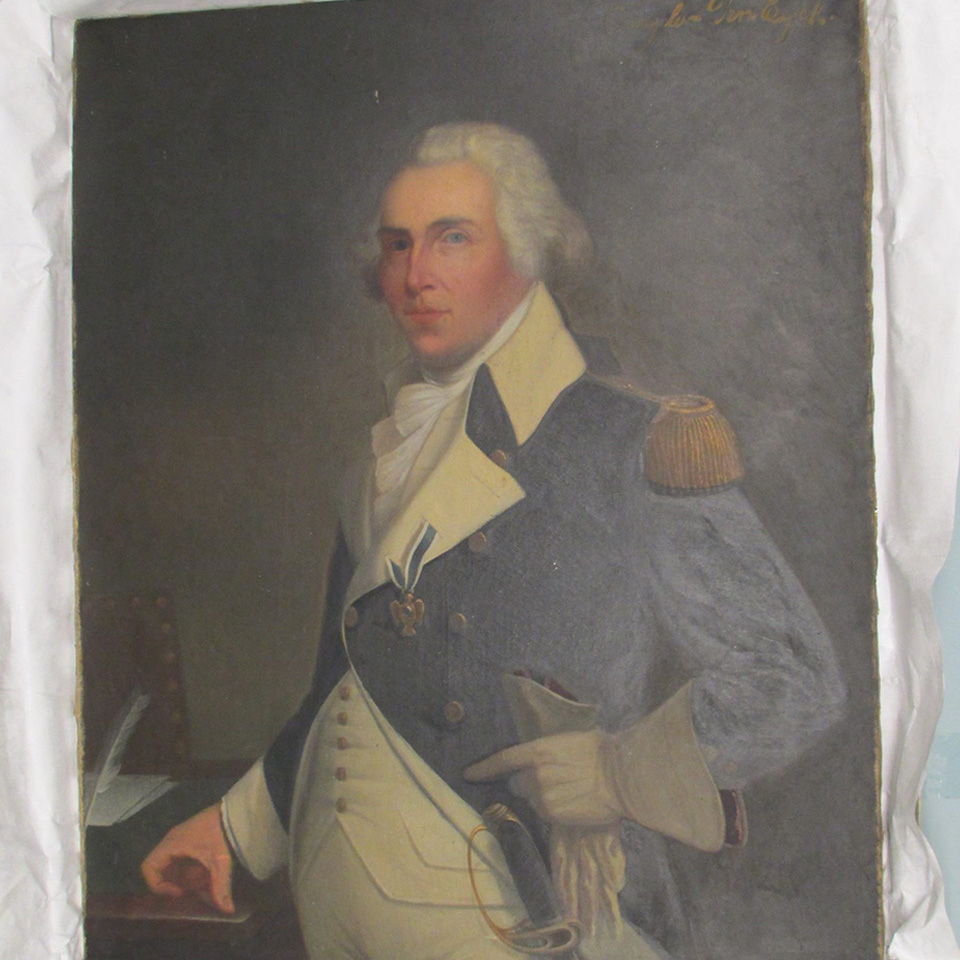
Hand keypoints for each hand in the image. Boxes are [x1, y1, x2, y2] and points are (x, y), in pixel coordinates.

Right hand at [141, 803, 235, 913]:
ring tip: (203, 883)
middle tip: (192, 891)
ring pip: (176, 865)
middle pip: (163, 869)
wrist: (237, 810)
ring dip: (187, 877)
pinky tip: (208, 874)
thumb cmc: (222, 834)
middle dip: (177, 883)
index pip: (149, 867)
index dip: (158, 885)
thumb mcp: (220, 862)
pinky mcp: (193, 837)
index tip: (179, 892)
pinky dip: (194, 869)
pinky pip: (186, 858)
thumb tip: (228, 911)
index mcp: (171, 844)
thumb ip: (221, 888)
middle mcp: (173, 840)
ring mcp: (183, 838)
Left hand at [463, 730, 623, 826]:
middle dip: (527, 782)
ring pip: (532, 799)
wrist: (620, 776)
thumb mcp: (567, 740)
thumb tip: (541, 759)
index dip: (483, 768)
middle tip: (550, 779)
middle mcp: (534, 776)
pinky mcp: (553, 815)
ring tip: (568, 790)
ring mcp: (542, 797)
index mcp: (537, 751)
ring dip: (542, 796)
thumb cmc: (599, 750)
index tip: (467, 774)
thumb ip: (547, 751)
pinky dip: (553, 808)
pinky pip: (545, 811)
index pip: (502, 760)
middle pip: (517, 783)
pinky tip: (572, 801)